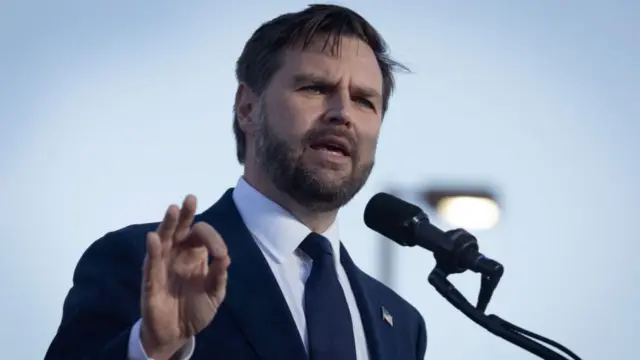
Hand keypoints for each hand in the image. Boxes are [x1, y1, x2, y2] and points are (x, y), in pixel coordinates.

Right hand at [140, 195, 229, 359]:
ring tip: (173, 210)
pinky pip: (151, 264)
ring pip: (163, 240)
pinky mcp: (151, 281)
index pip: (201, 235)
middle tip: (190, 199)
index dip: (212, 238)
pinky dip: (152, 251)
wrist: (178, 334)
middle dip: (185, 214)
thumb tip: (225, 257)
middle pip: (180, 229)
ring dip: (168, 225)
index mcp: (194, 254)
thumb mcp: (215, 294)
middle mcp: (177, 254)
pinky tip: (154, 238)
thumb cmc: (196, 309)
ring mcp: (163, 265)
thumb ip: (219, 276)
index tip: (221, 254)